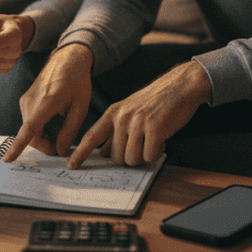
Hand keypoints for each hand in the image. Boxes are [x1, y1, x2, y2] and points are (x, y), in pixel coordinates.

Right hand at [5, 44, 93, 161]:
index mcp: (47, 100)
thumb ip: (70, 131)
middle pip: (32, 135)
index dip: (18, 145)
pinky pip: (30, 122)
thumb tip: (60, 150)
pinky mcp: (25, 101)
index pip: (29, 128)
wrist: (67, 59)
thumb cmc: (76, 81)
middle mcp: (31, 100)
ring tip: (63, 131)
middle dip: (47, 145)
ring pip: (30, 131)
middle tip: (65, 145)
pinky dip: (41, 129)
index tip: (8, 159)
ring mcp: (25, 100)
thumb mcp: (80, 107)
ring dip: (45, 137)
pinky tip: (55, 124)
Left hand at [67, 60, 210, 168]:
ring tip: (152, 141)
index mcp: (113, 112)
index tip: (71, 165)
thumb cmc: (156, 102)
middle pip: (116, 157)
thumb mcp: (130, 111)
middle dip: (130, 158)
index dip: (80, 153)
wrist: (180, 86)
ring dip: (144, 156)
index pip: (92, 137)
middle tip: (143, 146)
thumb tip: (104, 152)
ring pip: (132, 159)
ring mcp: (137, 122)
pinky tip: (162, 140)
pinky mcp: (154, 128)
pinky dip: (157, 153)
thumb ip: (116, 130)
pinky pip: (149, 156)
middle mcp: (122, 117)